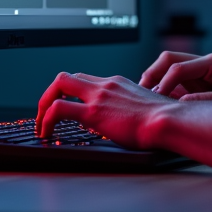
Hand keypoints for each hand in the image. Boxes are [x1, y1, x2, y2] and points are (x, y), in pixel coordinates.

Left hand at [35, 70, 211, 169]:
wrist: (170, 120)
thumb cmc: (165, 119)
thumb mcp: (145, 107)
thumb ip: (132, 108)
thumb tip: (130, 119)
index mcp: (118, 83)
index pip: (86, 79)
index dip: (71, 92)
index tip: (65, 106)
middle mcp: (106, 85)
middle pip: (68, 77)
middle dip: (51, 94)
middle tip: (45, 113)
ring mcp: (99, 96)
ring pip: (58, 85)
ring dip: (44, 105)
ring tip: (41, 125)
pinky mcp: (94, 112)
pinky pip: (58, 110)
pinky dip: (46, 120)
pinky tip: (46, 133)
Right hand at [138, 51, 211, 100]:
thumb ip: (209, 101)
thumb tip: (183, 101)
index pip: (178, 67)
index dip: (164, 83)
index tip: (156, 100)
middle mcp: (203, 63)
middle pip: (168, 59)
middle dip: (152, 74)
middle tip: (141, 93)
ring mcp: (197, 72)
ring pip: (166, 68)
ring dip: (154, 81)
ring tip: (144, 98)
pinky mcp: (194, 82)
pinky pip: (171, 82)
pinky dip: (161, 90)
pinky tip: (155, 103)